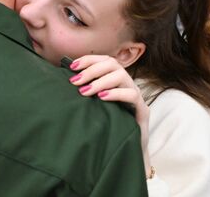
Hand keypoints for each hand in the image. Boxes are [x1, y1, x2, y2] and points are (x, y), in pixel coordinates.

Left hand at [69, 55, 151, 175]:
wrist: (126, 149)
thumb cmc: (109, 125)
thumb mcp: (95, 106)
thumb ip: (86, 92)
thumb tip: (66, 81)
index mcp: (116, 80)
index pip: (105, 60)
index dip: (89, 60)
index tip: (72, 66)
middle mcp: (127, 84)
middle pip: (112, 64)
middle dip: (91, 70)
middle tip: (75, 81)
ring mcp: (136, 95)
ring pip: (122, 76)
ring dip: (101, 81)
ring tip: (85, 91)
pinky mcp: (142, 110)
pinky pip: (132, 95)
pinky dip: (115, 93)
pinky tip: (102, 98)